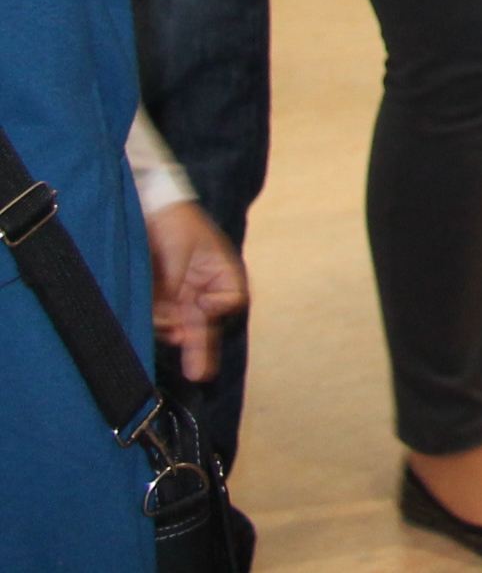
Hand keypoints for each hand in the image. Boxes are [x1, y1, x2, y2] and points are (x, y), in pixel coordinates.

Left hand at [145, 199, 246, 382]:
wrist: (148, 206)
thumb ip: (173, 285)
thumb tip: (168, 320)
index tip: (207, 306)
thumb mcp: (178, 251)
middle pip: (208, 321)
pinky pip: (161, 318)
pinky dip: (158, 325)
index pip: (231, 298)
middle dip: (201, 349)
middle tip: (200, 375)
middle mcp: (204, 288)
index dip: (221, 306)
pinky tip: (157, 327)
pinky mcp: (161, 299)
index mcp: (221, 272)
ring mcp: (182, 295)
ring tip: (172, 343)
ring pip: (184, 325)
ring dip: (177, 337)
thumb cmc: (174, 222)